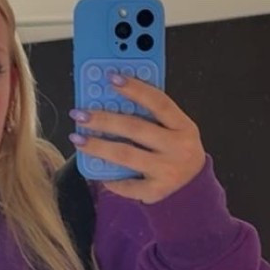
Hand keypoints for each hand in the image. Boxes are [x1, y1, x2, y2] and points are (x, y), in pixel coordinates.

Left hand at [69, 74, 206, 202]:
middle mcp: (178, 148)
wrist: (192, 189)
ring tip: (77, 138)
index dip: (136, 89)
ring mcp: (167, 171)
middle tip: (80, 113)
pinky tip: (94, 169)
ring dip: (98, 146)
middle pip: (136, 128)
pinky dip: (108, 177)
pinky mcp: (156, 192)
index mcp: (183, 126)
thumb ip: (151, 116)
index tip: (111, 78)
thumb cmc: (175, 151)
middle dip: (104, 119)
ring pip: (125, 155)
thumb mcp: (173, 130)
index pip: (159, 103)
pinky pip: (126, 183)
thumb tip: (111, 99)